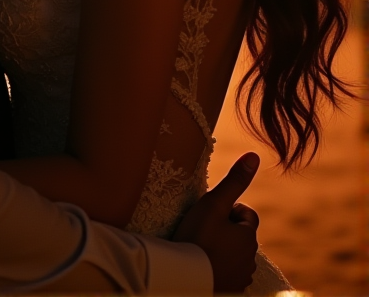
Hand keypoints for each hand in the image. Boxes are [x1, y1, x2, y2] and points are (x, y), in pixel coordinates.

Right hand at [173, 152, 259, 293]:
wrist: (183, 280)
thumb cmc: (197, 237)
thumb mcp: (214, 203)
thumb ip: (234, 180)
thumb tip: (254, 155)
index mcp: (249, 237)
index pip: (247, 214)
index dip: (229, 209)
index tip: (211, 213)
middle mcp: (249, 259)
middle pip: (241, 235)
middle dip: (226, 230)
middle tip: (203, 229)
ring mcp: (240, 278)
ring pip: (235, 255)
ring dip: (222, 249)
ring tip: (200, 247)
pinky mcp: (229, 290)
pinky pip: (228, 274)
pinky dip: (219, 268)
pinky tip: (203, 264)